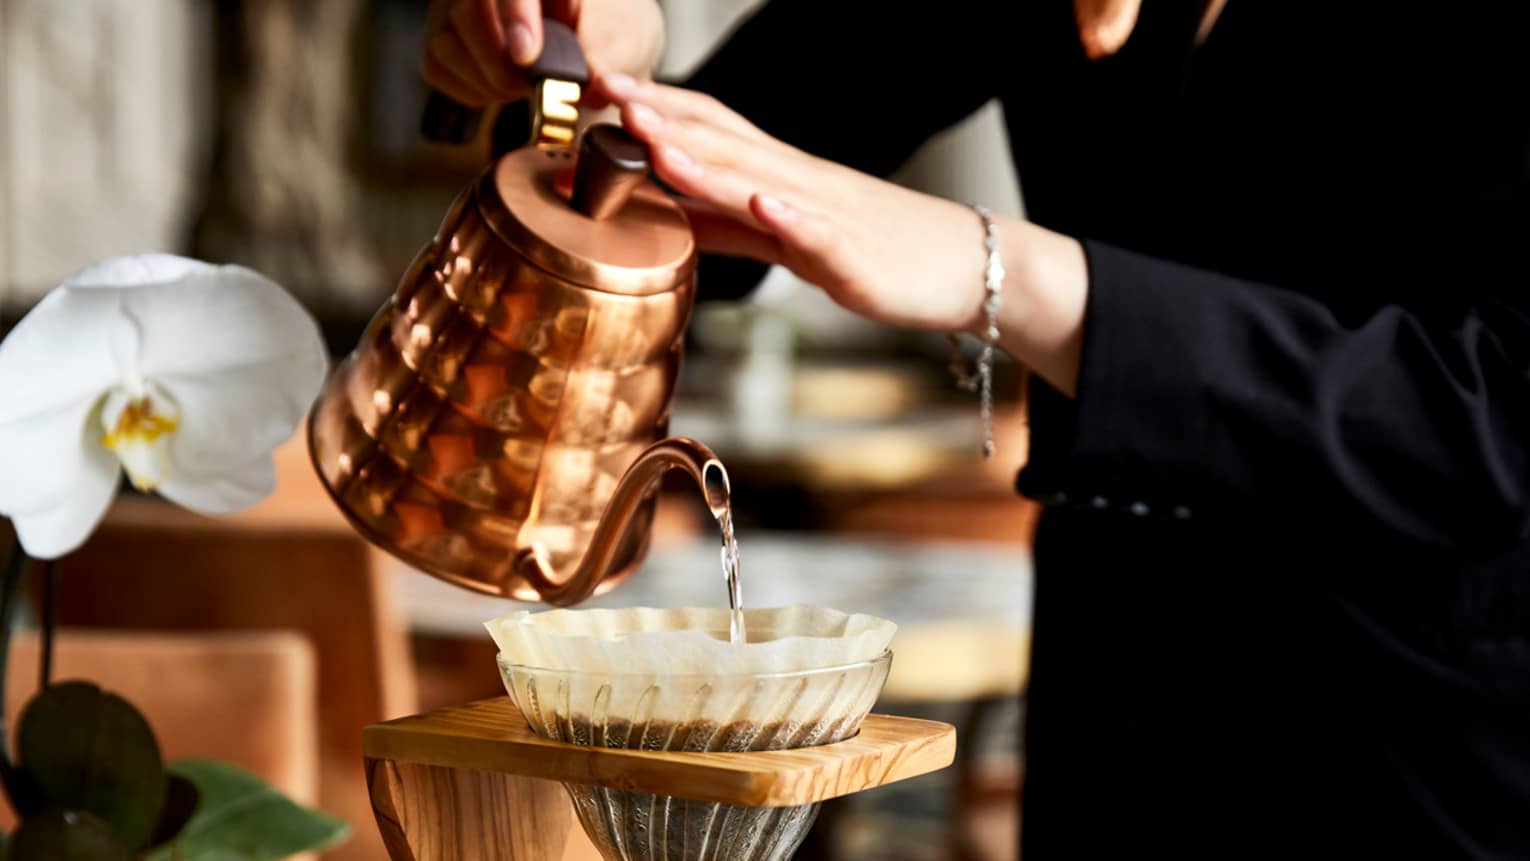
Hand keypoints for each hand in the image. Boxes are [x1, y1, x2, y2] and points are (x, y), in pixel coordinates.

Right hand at [422, 0, 663, 107]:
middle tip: (534, 88)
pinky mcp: (442, 38)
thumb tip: (592, 84)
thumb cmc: (611, 33)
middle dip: (502, 63)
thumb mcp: (624, 40)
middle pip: (467, 11)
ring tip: (526, 88)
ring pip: (446, 42)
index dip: (514, 14)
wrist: (598, 49)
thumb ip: (607, 56)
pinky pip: (438, 68)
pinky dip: (474, 91)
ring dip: (489, 81)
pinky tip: (504, 89)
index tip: (527, 55)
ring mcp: (456, 7)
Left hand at [601, 76, 1088, 392]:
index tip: (607, 91)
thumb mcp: (789, 239)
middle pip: (726, 146)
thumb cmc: (879, 252)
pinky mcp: (857, 257)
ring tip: (655, 139)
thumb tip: (667, 217)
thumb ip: (729, 228)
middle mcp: (800, 186)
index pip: (714, 131)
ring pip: (759, 183)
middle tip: (611, 97)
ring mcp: (829, 218)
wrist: (968, 267)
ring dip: (705, 160)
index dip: (661, 109)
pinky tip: (763, 204)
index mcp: (782, 179)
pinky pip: (821, 235)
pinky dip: (790, 219)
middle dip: (665, 121)